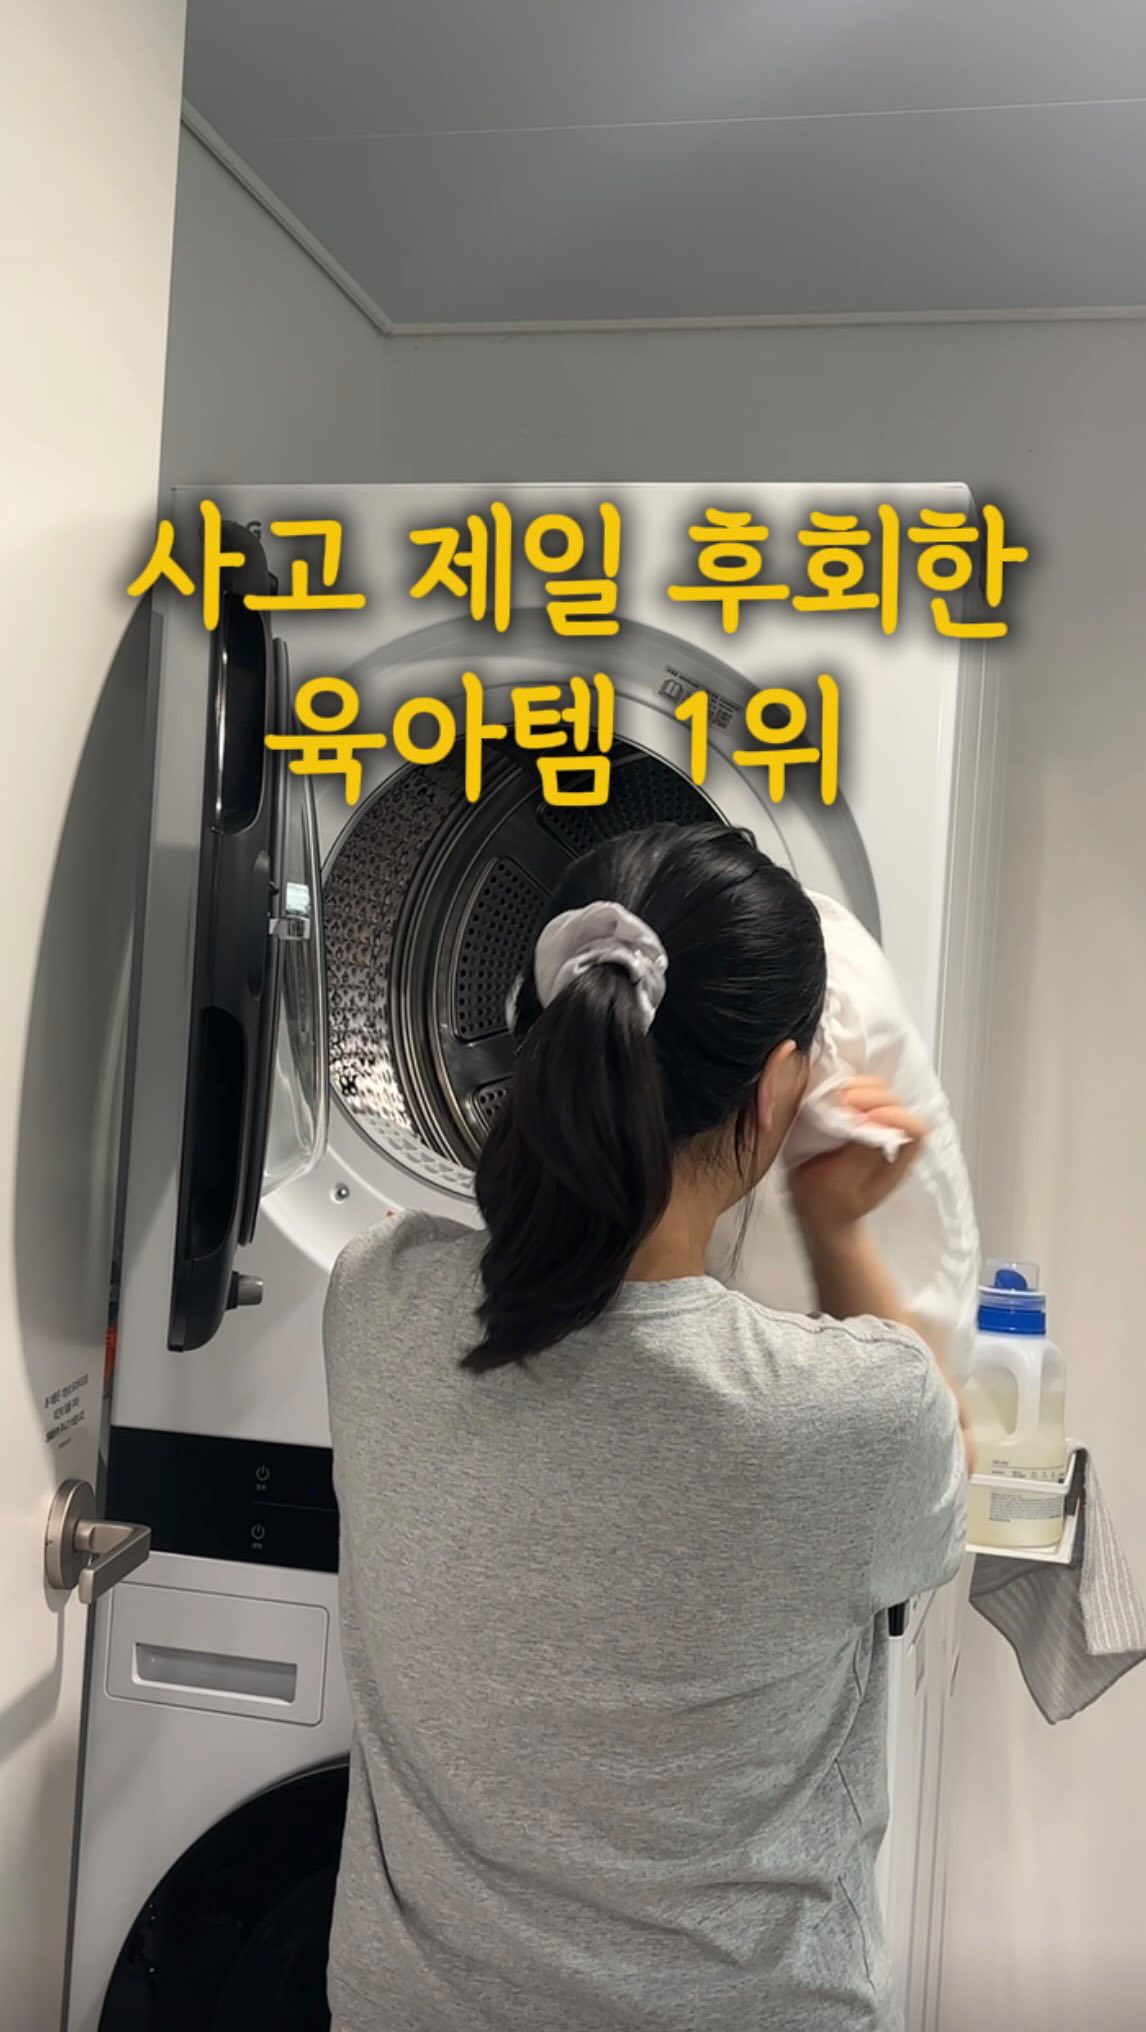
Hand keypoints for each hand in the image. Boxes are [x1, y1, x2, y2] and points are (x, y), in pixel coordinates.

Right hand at [788, 1078, 927, 1240]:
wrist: (818, 1210)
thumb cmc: (829, 1205)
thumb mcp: (841, 1188)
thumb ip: (860, 1156)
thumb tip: (869, 1121)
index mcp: (898, 1159)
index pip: (915, 1128)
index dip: (893, 1116)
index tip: (864, 1118)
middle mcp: (892, 1137)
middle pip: (895, 1101)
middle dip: (867, 1097)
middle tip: (839, 1105)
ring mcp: (876, 1123)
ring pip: (878, 1089)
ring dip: (854, 1088)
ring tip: (831, 1101)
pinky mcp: (857, 1113)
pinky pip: (856, 1088)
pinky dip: (842, 1086)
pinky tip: (826, 1099)